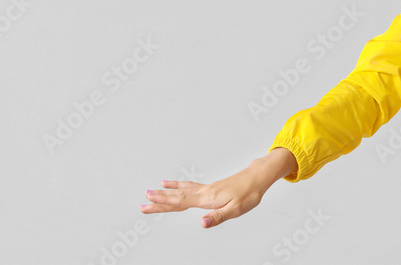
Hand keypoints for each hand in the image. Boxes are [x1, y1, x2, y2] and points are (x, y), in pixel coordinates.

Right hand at [140, 161, 275, 227]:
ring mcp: (207, 188)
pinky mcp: (211, 188)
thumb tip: (201, 223)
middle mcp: (204, 192)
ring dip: (167, 192)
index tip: (148, 202)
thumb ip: (217, 217)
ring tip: (153, 190)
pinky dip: (179, 186)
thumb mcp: (236, 210)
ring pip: (182, 191)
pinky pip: (190, 187)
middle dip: (159, 199)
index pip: (180, 202)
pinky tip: (174, 184)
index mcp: (207, 198)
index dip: (163, 203)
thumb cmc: (248, 194)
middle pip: (177, 197)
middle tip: (143, 201)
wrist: (257, 177)